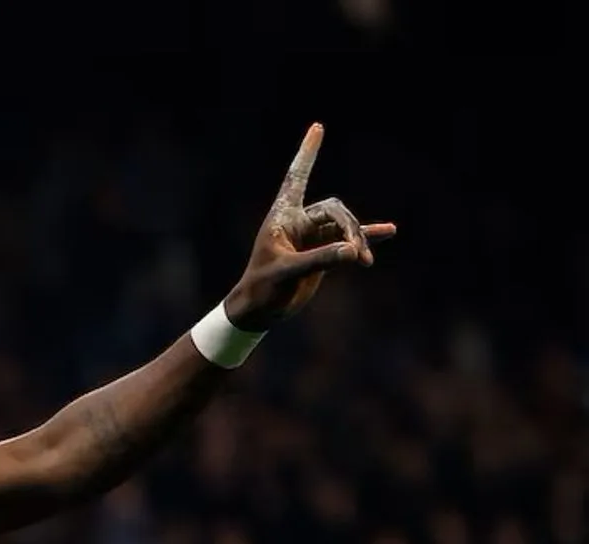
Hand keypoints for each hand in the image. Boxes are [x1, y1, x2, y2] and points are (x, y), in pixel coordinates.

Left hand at [223, 124, 395, 331]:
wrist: (259, 311)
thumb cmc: (262, 288)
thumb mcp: (288, 273)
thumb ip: (320, 260)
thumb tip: (354, 251)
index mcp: (284, 216)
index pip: (298, 177)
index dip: (308, 153)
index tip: (317, 127)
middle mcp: (300, 221)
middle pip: (335, 211)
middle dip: (349, 229)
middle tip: (354, 254)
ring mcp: (313, 237)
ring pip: (344, 227)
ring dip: (358, 241)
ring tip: (365, 261)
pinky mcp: (323, 253)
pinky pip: (349, 241)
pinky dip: (367, 237)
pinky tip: (389, 232)